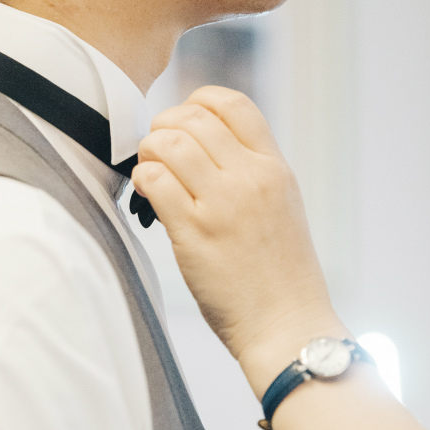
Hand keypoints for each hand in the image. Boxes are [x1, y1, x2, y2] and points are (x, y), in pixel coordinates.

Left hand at [131, 86, 339, 366]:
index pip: (232, 103)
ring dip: (149, 152)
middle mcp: (251, 178)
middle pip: (192, 117)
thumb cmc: (281, 273)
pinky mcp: (195, 234)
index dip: (197, 102)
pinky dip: (143, 180)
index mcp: (275, 167)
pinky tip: (147, 195)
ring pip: (168, 143)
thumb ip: (251, 170)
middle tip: (158, 150)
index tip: (184, 123)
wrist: (287, 326)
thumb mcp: (282, 206)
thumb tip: (200, 144)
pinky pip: (155, 181)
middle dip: (164, 126)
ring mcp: (223, 205)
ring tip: (152, 173)